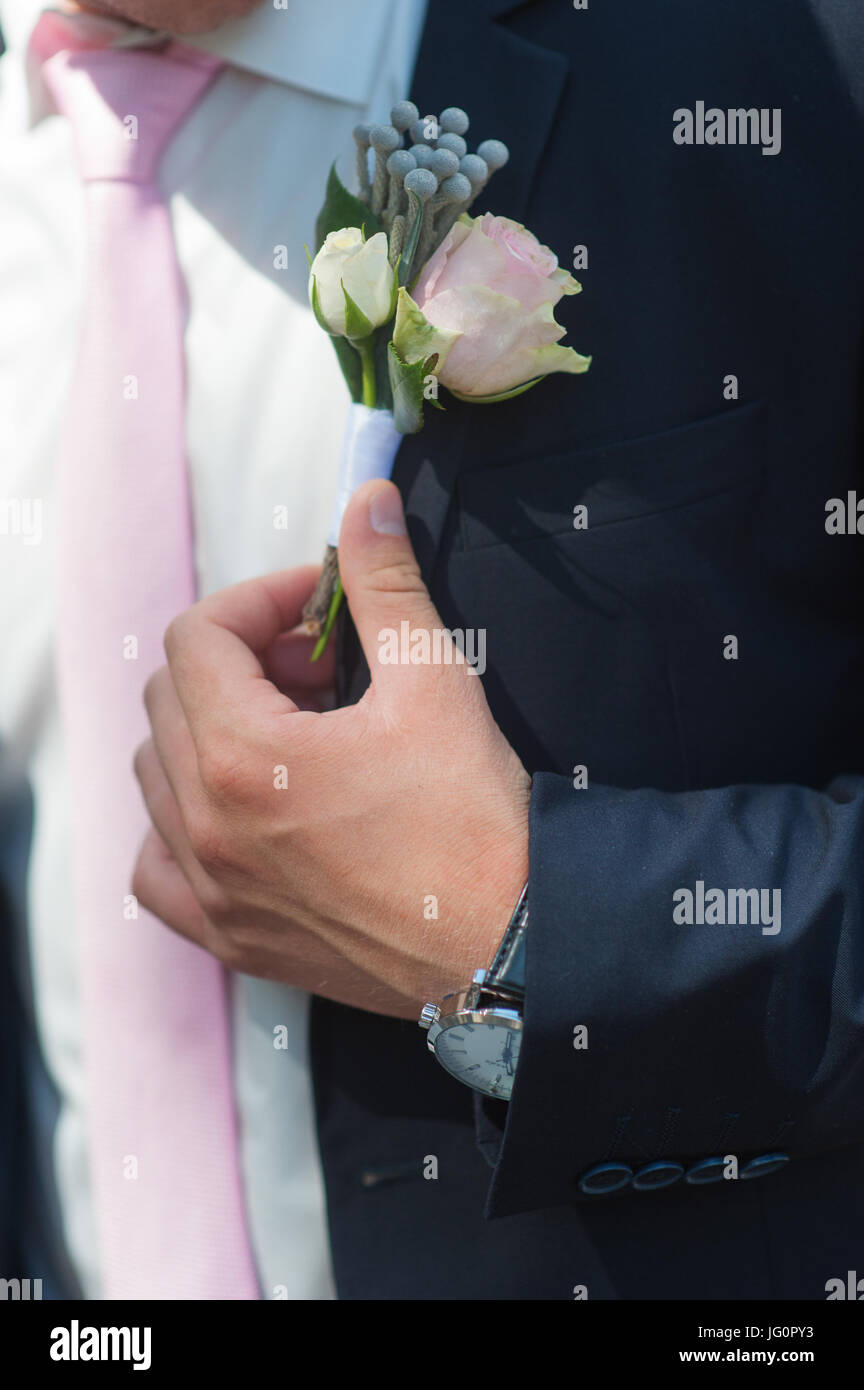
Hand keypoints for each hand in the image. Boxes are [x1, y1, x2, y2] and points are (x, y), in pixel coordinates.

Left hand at [132, 481, 530, 1019]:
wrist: (513, 943)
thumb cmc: (476, 819)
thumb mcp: (433, 680)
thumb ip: (383, 583)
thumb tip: (367, 501)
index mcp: (243, 756)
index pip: (198, 635)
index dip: (260, 599)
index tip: (317, 605)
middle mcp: (206, 826)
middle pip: (171, 697)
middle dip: (240, 661)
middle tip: (320, 670)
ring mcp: (213, 889)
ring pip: (159, 775)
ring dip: (209, 732)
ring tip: (291, 736)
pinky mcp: (232, 936)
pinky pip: (157, 871)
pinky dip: (182, 827)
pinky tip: (240, 815)